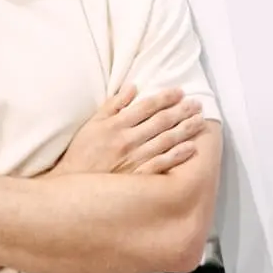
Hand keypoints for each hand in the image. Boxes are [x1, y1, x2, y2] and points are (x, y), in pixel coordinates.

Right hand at [52, 84, 204, 176]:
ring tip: (200, 121)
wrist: (73, 186)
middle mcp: (128, 140)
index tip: (180, 92)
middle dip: (182, 111)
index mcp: (116, 124)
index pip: (147, 106)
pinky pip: (162, 164)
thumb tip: (132, 87)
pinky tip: (191, 148)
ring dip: (185, 129)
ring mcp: (134, 159)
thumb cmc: (81, 153)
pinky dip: (177, 155)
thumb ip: (113, 105)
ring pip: (166, 140)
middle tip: (197, 104)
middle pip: (161, 122)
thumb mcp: (92, 123)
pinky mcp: (138, 177)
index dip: (165, 98)